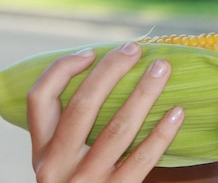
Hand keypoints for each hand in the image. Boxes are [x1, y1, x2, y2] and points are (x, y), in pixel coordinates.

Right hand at [27, 42, 184, 181]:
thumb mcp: (63, 160)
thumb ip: (72, 127)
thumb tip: (108, 72)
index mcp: (41, 150)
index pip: (39, 99)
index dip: (63, 69)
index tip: (92, 51)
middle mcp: (56, 165)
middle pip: (82, 105)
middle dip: (111, 70)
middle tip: (136, 48)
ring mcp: (86, 182)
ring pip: (117, 128)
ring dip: (143, 93)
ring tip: (162, 68)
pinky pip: (142, 160)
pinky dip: (162, 134)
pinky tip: (178, 112)